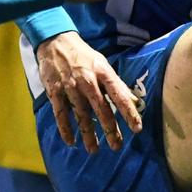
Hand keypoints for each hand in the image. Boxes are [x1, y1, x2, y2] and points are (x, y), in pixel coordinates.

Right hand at [35, 31, 141, 153]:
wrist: (55, 41)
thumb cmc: (83, 56)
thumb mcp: (103, 64)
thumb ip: (116, 84)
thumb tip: (134, 101)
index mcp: (103, 72)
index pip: (120, 95)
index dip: (129, 112)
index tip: (137, 128)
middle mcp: (88, 80)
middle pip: (101, 108)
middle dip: (110, 129)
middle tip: (117, 146)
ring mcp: (70, 86)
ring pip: (81, 114)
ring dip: (88, 134)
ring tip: (94, 150)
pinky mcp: (55, 91)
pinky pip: (61, 114)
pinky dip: (65, 129)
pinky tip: (71, 142)